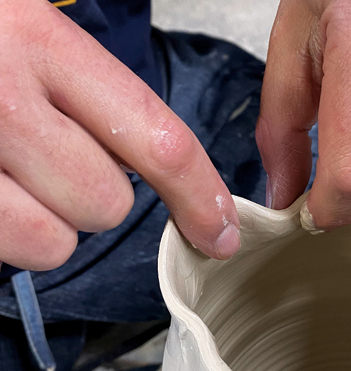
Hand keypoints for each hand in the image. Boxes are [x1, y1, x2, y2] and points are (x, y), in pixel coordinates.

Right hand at [0, 0, 239, 271]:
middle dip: (88, 197)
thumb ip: (88, 94)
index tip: (220, 232)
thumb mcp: (22, 30)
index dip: (200, 195)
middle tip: (43, 159)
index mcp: (37, 40)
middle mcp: (0, 99)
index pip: (157, 139)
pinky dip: (2, 235)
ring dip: (41, 224)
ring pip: (53, 242)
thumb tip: (157, 167)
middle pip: (106, 205)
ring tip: (2, 177)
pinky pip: (4, 252)